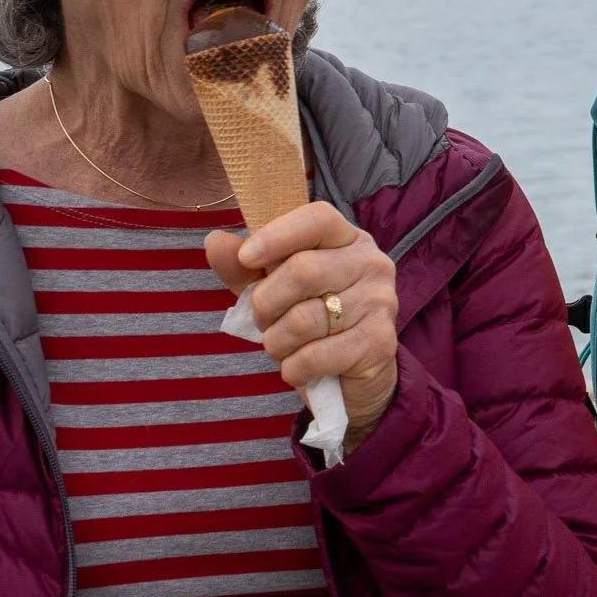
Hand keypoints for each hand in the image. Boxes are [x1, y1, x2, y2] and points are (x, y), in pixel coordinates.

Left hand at [205, 202, 400, 443]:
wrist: (353, 378)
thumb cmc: (311, 324)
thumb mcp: (273, 290)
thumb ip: (244, 267)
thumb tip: (215, 241)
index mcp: (348, 239)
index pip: (317, 218)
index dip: (277, 235)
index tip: (247, 257)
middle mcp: (372, 263)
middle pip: (303, 271)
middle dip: (266, 304)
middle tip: (263, 321)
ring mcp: (381, 302)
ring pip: (305, 319)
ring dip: (277, 342)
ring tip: (282, 347)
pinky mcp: (380, 343)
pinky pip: (316, 355)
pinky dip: (294, 368)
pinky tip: (298, 368)